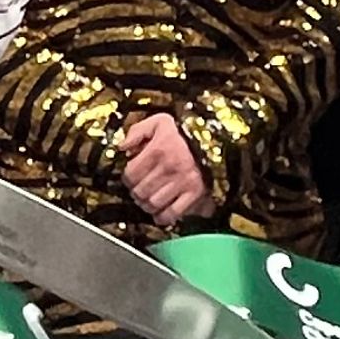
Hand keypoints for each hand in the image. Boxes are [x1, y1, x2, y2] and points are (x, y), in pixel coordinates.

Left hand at [119, 112, 208, 227]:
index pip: (130, 174)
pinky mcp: (194, 193)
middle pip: (139, 192)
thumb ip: (137, 131)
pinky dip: (163, 217)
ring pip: (153, 204)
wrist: (216, 138)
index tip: (132, 178)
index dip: (127, 178)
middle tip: (139, 190)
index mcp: (158, 150)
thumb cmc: (186, 132)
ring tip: (148, 200)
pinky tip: (160, 213)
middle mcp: (168, 168)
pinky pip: (172, 213)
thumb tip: (122, 147)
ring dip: (147, 205)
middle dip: (136, 193)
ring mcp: (182, 182)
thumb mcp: (159, 121)